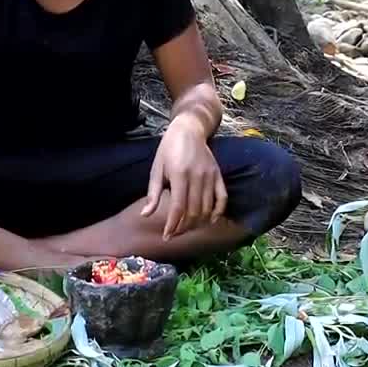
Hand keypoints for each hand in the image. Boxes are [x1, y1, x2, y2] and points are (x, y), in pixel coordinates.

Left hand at [141, 123, 227, 239]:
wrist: (188, 130)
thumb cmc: (168, 150)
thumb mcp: (156, 169)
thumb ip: (153, 194)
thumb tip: (145, 215)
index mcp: (179, 175)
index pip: (178, 207)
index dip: (172, 225)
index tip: (166, 236)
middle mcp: (197, 177)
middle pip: (193, 211)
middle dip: (183, 227)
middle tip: (174, 234)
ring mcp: (210, 176)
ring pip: (207, 208)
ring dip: (197, 223)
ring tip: (186, 229)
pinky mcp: (218, 175)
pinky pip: (222, 198)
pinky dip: (218, 212)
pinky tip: (209, 221)